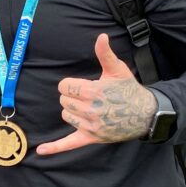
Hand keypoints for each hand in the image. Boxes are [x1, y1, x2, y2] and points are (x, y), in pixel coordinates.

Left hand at [36, 34, 155, 155]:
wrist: (145, 114)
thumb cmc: (129, 89)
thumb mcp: (118, 69)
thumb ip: (105, 53)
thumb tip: (101, 36)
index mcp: (94, 91)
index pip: (64, 87)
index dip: (71, 84)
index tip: (83, 85)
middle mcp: (91, 110)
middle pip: (64, 101)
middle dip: (73, 97)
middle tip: (89, 97)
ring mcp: (92, 126)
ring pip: (66, 115)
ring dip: (73, 111)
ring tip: (89, 108)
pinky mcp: (92, 138)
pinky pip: (69, 144)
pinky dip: (54, 148)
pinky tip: (40, 150)